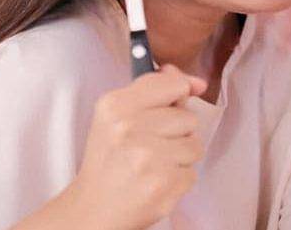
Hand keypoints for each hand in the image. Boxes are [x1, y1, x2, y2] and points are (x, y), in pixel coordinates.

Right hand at [67, 65, 206, 228]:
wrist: (93, 208)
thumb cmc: (111, 158)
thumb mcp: (119, 115)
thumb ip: (157, 89)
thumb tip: (196, 82)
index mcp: (116, 106)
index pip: (174, 84)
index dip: (179, 94)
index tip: (172, 105)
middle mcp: (129, 129)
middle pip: (189, 117)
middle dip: (177, 132)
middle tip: (149, 146)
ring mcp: (147, 158)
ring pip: (195, 145)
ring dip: (180, 157)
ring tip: (153, 165)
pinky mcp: (163, 184)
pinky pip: (193, 172)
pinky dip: (178, 180)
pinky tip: (155, 182)